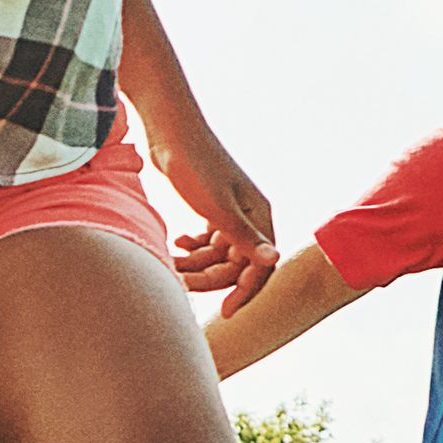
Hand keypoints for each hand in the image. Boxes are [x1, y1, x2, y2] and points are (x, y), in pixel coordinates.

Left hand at [161, 136, 280, 300]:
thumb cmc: (194, 165)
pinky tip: (175, 242)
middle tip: (178, 281)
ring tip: (168, 259)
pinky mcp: (210, 207)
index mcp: (259, 216)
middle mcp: (250, 216)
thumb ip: (243, 236)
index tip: (225, 313)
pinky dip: (192, 247)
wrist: (170, 130)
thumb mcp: (217, 206)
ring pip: (217, 254)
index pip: (260, 266)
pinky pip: (207, 241)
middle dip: (209, 276)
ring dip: (195, 262)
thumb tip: (274, 260)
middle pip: (235, 263)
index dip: (245, 291)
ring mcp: (230, 212)